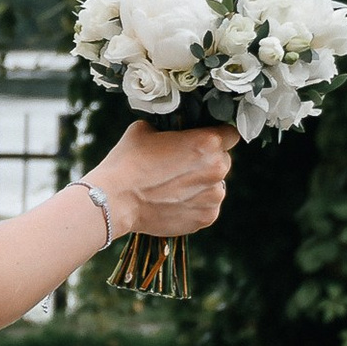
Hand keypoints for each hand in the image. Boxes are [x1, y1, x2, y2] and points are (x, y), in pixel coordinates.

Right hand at [96, 119, 235, 240]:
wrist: (115, 199)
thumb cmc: (129, 160)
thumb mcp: (147, 129)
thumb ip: (170, 128)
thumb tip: (174, 129)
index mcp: (208, 142)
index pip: (231, 134)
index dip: (217, 135)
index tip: (204, 141)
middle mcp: (218, 168)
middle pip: (224, 160)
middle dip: (208, 161)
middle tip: (181, 165)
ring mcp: (214, 196)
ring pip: (216, 185)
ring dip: (202, 184)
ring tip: (174, 187)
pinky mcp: (206, 218)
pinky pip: (207, 206)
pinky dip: (195, 204)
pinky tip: (173, 202)